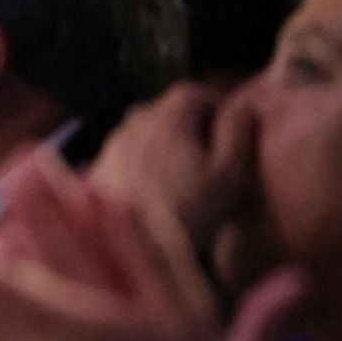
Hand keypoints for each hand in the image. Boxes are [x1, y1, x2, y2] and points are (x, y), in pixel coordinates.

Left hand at [88, 84, 255, 248]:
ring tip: (183, 176)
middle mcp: (132, 123)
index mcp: (166, 117)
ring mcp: (111, 146)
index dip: (215, 104)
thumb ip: (237, 129)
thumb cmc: (188, 211)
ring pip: (145, 133)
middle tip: (210, 155)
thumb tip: (243, 103)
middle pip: (167, 111)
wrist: (132, 248)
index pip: (193, 92)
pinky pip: (127, 156)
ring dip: (165, 145)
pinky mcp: (98, 169)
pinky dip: (143, 164)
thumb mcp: (228, 171)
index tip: (230, 128)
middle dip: (191, 125)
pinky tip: (156, 191)